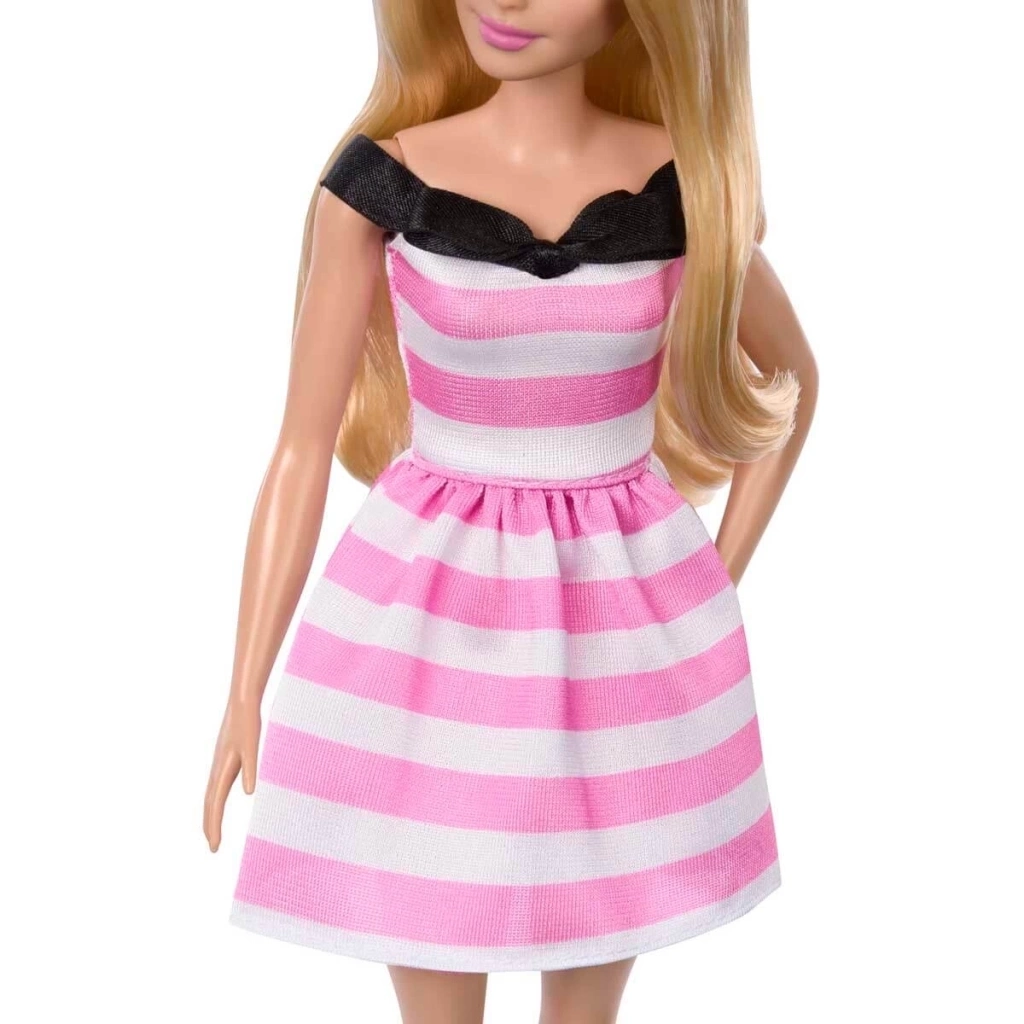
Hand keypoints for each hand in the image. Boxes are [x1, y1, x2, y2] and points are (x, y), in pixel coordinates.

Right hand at [203, 698, 260, 852]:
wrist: (242, 703)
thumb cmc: (248, 724)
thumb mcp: (252, 746)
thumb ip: (251, 768)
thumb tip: (249, 792)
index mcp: (222, 769)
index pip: (215, 804)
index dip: (214, 826)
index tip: (214, 847)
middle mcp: (217, 769)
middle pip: (209, 803)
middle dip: (210, 826)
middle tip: (213, 848)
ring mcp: (219, 764)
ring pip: (211, 795)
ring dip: (210, 815)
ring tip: (212, 833)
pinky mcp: (224, 759)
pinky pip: (216, 786)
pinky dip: (215, 800)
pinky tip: (219, 802)